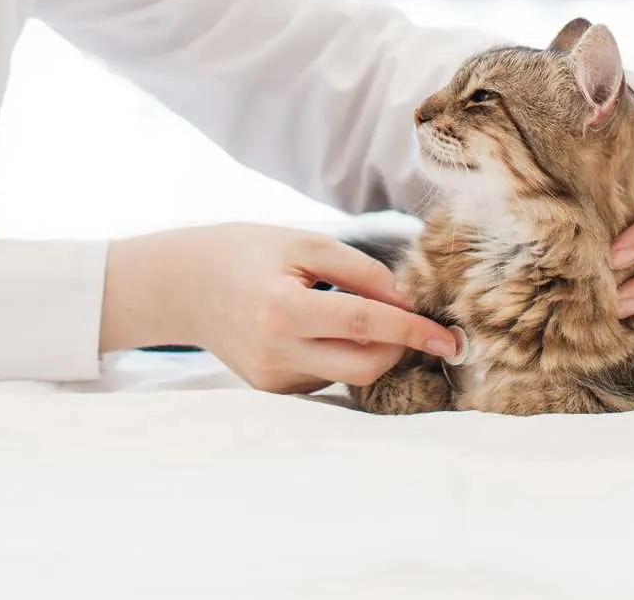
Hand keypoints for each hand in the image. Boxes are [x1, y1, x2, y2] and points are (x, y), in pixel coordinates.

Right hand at [102, 225, 460, 392]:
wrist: (182, 284)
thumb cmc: (243, 251)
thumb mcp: (300, 242)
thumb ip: (358, 268)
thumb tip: (406, 299)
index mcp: (283, 310)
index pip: (366, 325)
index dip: (414, 331)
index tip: (451, 339)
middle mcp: (277, 354)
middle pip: (367, 364)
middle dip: (400, 347)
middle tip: (416, 322)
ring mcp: (273, 379)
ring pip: (349, 373)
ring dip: (369, 347)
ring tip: (348, 310)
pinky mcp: (272, 390)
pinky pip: (327, 377)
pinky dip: (339, 354)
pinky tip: (318, 327)